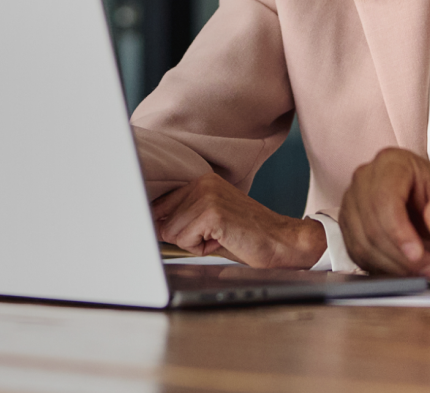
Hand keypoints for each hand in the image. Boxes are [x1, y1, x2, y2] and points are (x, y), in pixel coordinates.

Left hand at [151, 172, 325, 267]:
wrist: (282, 241)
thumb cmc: (246, 236)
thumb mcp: (210, 220)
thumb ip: (181, 217)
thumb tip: (148, 225)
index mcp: (201, 181)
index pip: (158, 204)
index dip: (165, 225)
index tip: (172, 230)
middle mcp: (202, 183)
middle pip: (161, 221)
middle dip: (182, 236)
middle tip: (213, 235)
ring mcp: (207, 196)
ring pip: (170, 232)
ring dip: (192, 243)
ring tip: (219, 237)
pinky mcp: (211, 213)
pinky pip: (184, 240)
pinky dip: (200, 248)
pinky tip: (222, 240)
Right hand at [339, 148, 429, 277]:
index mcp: (390, 163)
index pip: (384, 200)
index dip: (398, 232)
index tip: (417, 254)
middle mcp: (364, 179)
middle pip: (371, 225)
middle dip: (400, 255)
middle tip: (428, 268)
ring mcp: (352, 202)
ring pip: (362, 243)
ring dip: (392, 265)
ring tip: (421, 270)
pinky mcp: (348, 225)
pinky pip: (357, 253)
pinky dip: (381, 268)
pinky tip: (403, 269)